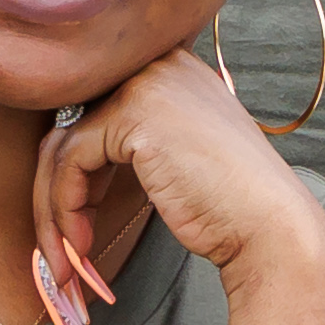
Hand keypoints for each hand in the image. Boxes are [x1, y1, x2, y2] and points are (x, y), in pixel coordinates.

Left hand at [39, 45, 324, 324]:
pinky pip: (71, 161)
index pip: (95, 108)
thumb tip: (63, 160)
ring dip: (54, 211)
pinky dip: (65, 209)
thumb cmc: (228, 207)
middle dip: (54, 192)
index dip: (74, 168)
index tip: (71, 221)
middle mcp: (159, 65)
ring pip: (63, 146)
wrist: (269, 227)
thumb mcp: (174, 157)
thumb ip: (132, 141)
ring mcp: (147, 84)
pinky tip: (80, 246)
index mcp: (172, 70)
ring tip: (66, 260)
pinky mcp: (135, 113)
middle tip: (57, 248)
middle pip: (71, 123)